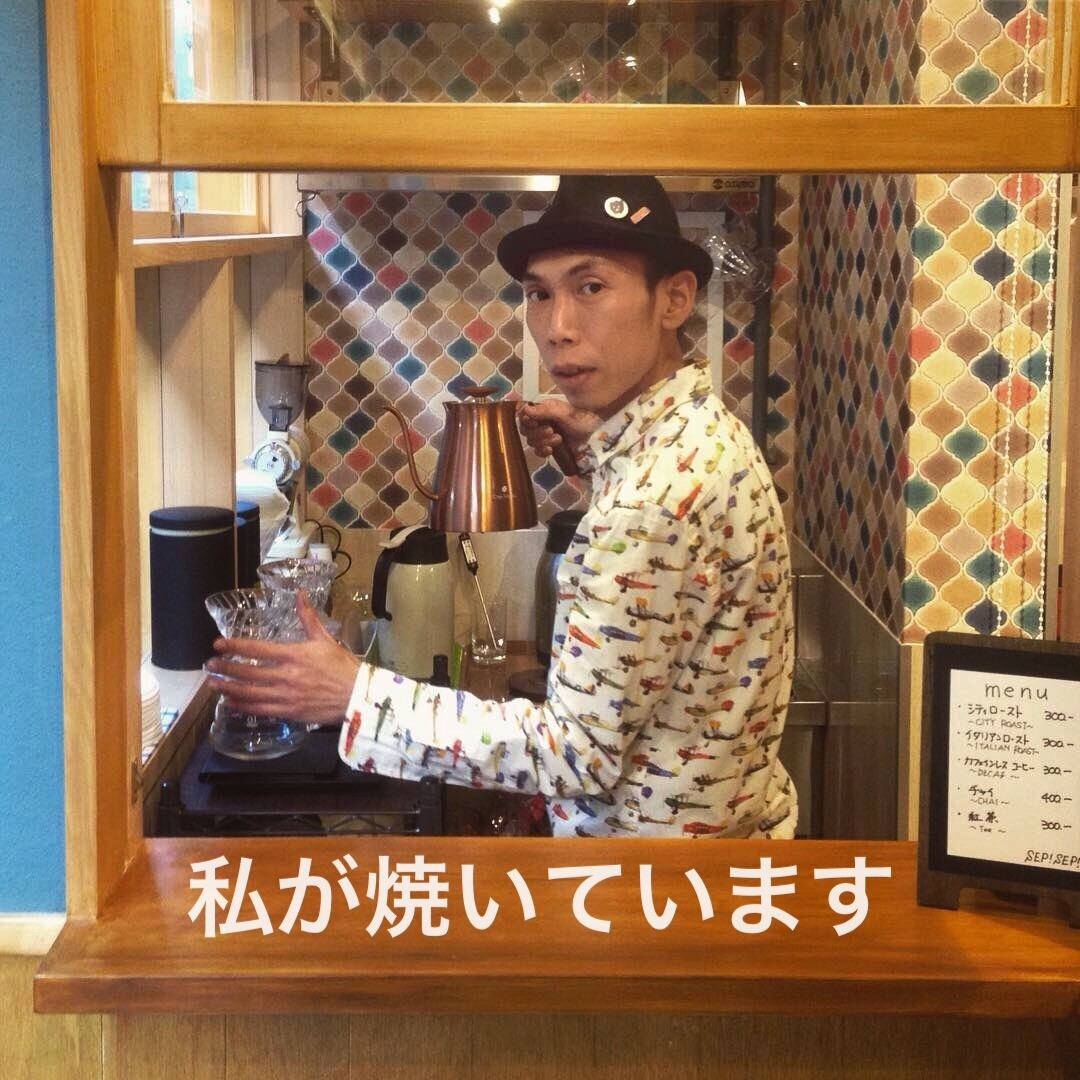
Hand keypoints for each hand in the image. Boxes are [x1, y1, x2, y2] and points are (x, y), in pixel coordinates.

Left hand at [205, 592, 359, 724]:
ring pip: (250, 693)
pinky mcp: (289, 712)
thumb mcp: (325, 639)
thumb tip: (299, 593)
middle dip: (225, 668)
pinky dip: (243, 706)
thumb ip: (308, 617)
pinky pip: (260, 709)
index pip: (257, 649)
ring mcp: (286, 696)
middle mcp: (286, 675)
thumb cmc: (343, 667)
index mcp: (294, 654)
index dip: (235, 646)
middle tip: (209, 664)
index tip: (218, 643)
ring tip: (213, 683)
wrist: (357, 697)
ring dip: (229, 688)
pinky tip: (230, 704)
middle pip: (248, 672)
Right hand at [517, 399, 598, 471]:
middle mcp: (542, 422)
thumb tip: (526, 408)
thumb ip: (544, 410)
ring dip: (543, 441)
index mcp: (543, 410)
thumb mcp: (564, 413)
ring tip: (559, 439)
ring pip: (531, 441)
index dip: (526, 420)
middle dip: (538, 432)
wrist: (594, 437)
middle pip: (525, 430)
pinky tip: (552, 450)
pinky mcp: (549, 448)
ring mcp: (545, 436)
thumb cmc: (582, 420)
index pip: (523, 414)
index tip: (534, 423)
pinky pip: (537, 452)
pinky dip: (543, 451)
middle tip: (552, 430)